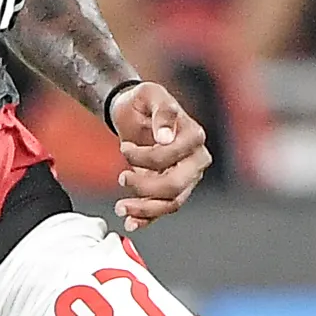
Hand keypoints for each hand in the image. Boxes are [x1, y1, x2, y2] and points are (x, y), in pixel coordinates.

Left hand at [108, 79, 208, 231]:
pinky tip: (132, 222)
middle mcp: (194, 159)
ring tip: (121, 207)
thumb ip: (162, 111)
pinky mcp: (170, 188)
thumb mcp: (149, 94)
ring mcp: (185, 176)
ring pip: (171, 203)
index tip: (125, 147)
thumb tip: (166, 136)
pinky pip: (163, 209)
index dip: (144, 156)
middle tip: (122, 177)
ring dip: (144, 209)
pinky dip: (148, 218)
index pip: (171, 156)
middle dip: (144, 187)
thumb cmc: (142, 101)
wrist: (132, 112)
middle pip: (175, 186)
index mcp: (193, 136)